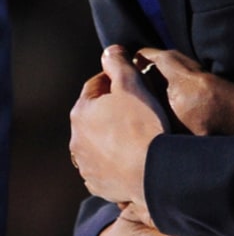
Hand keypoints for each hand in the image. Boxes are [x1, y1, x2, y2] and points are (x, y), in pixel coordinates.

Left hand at [70, 44, 167, 211]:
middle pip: (96, 116)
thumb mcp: (132, 84)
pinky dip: (116, 160)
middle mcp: (77, 140)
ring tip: (138, 135)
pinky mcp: (98, 184)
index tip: (133, 81)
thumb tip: (110, 51)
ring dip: (113, 136)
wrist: (154, 171)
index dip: (115, 80)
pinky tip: (133, 157)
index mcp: (81, 112)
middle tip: (139, 108)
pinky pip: (105, 167)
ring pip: (99, 143)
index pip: (95, 87)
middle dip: (113, 110)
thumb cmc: (143, 125)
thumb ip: (118, 63)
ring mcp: (86, 165)